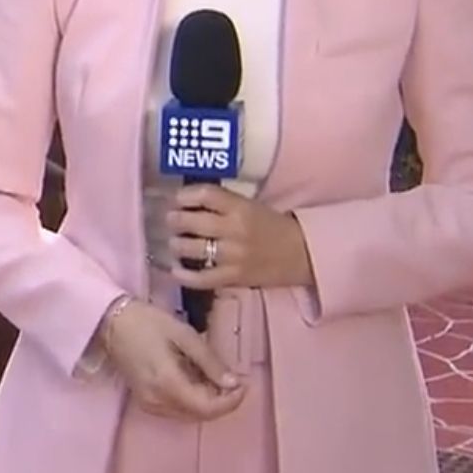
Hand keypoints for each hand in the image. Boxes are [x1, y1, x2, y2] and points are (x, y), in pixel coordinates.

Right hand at [100, 299, 245, 420]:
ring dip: (208, 403)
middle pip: (200, 415)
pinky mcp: (145, 402)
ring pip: (189, 415)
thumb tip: (234, 383)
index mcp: (168, 384)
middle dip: (222, 402)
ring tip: (218, 380)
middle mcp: (158, 401)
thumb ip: (210, 362)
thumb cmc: (148, 323)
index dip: (231, 401)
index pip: (208, 408)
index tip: (244, 384)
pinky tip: (197, 383)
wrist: (111, 323)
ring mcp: (149, 405)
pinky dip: (193, 402)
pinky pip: (177, 410)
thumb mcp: (184, 335)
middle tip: (235, 381)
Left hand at [164, 184, 315, 290]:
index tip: (176, 199)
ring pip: (189, 249)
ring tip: (174, 244)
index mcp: (240, 207)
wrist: (302, 254)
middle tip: (170, 221)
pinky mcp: (233, 277)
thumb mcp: (250, 206)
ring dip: (175, 245)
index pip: (205, 194)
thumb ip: (222, 204)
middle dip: (173, 220)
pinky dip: (183, 276)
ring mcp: (232, 255)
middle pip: (189, 221)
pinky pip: (200, 278)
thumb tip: (187, 202)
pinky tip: (176, 270)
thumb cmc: (273, 227)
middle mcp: (234, 229)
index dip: (184, 195)